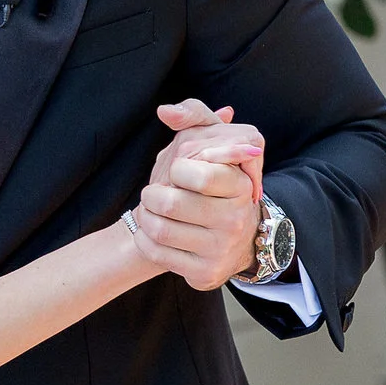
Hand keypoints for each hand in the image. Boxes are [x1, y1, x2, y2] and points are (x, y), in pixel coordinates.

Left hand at [123, 100, 264, 291]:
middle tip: (153, 193)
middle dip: (151, 194)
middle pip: (170, 203)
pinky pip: (156, 253)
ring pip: (159, 229)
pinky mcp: (205, 273)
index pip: (196, 173)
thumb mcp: (210, 143)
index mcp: (240, 185)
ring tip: (150, 211)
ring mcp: (221, 249)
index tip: (178, 172)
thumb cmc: (211, 183)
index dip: (176, 170)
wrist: (230, 239)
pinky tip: (151, 232)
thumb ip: (193, 116)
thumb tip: (166, 111)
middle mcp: (236, 219)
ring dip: (145, 216)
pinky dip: (144, 239)